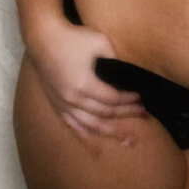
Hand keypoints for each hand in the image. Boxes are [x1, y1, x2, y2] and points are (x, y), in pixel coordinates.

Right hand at [25, 15, 145, 144]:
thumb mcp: (100, 42)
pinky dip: (86, 139)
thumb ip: (116, 59)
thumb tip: (131, 74)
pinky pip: (73, 127)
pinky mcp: (57, 105)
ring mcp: (63, 104)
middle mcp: (73, 99)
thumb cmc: (74, 37)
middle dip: (126, 114)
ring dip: (111, 133)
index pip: (113, 99)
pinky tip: (96, 151)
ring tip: (128, 140)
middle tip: (144, 115)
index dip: (129, 100)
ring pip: (91, 126)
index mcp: (85, 84)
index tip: (141, 98)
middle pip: (105, 113)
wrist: (43, 37)